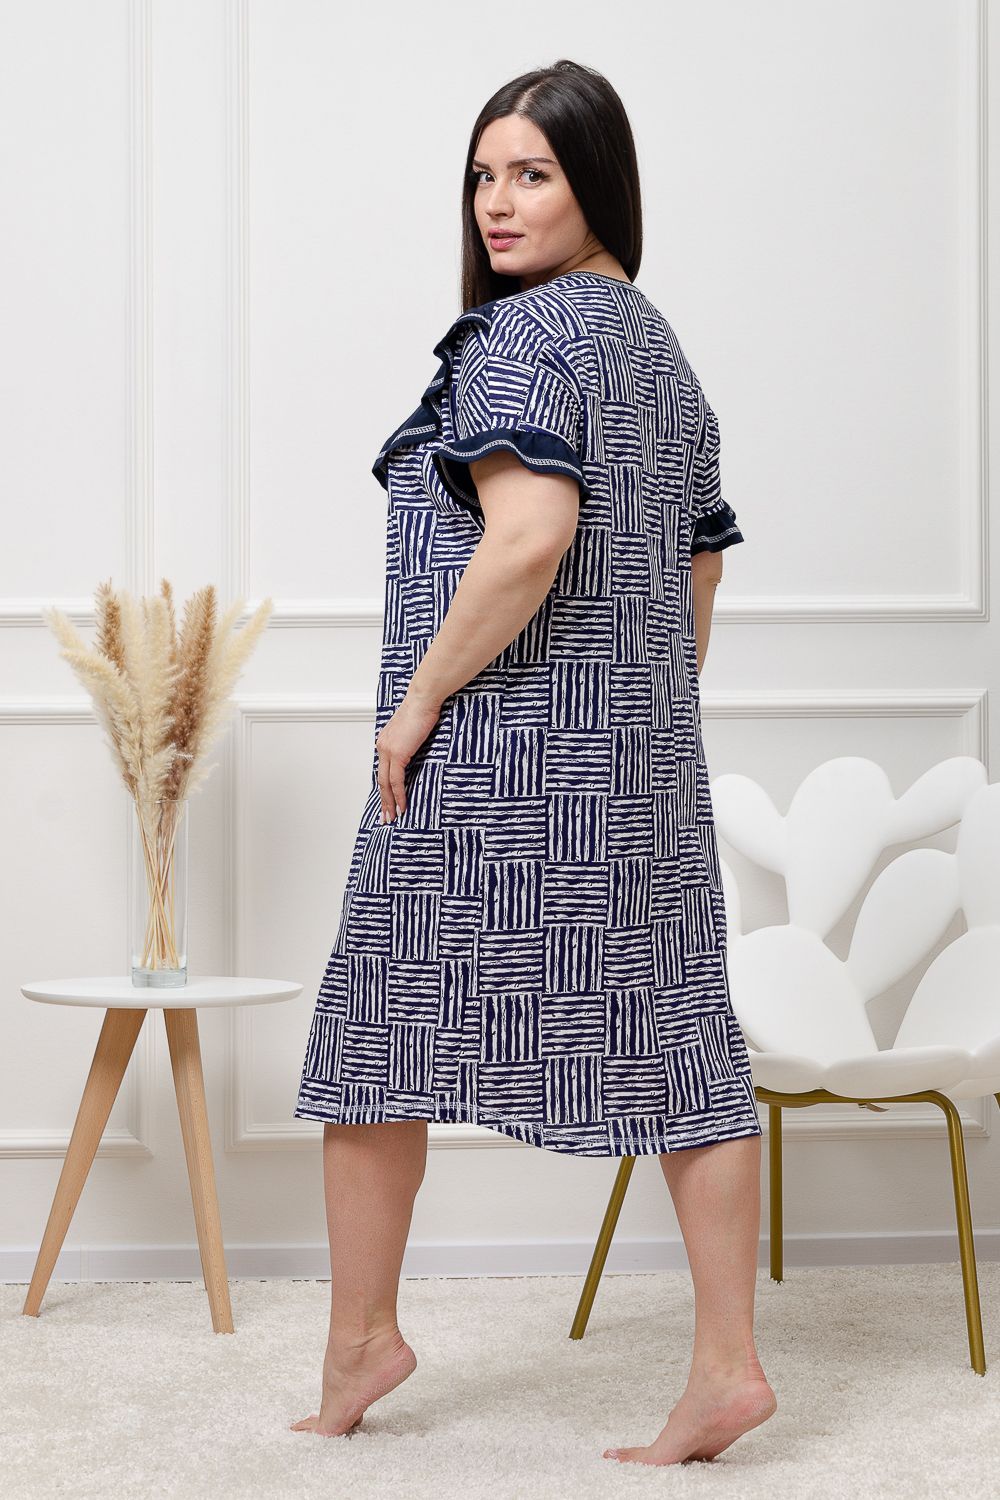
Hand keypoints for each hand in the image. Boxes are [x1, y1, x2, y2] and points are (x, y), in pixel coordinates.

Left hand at [375, 685, 443, 822]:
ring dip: (389, 802)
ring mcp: (388, 751)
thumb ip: (411, 743)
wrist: (423, 699)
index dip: (385, 787)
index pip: (383, 770)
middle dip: (383, 800)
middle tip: (386, 816)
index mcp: (385, 742)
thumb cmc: (423, 709)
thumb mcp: (414, 729)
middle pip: (381, 779)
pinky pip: (396, 780)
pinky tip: (402, 806)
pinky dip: (398, 794)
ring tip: (392, 817)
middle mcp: (382, 747)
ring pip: (386, 783)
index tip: (387, 800)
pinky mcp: (397, 754)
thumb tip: (416, 752)